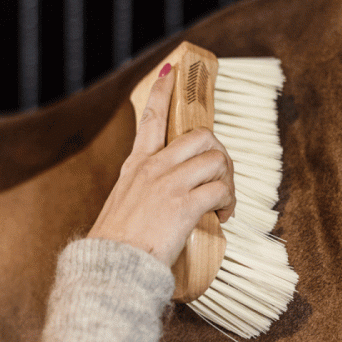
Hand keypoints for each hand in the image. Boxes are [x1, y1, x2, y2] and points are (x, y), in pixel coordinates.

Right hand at [87, 65, 235, 266]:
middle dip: (219, 151)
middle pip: (202, 136)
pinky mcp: (184, 205)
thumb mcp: (125, 200)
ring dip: (228, 179)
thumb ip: (146, 185)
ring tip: (223, 200)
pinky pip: (221, 191)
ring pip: (217, 160)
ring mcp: (169, 183)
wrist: (111, 269)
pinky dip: (229, 202)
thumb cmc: (119, 240)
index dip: (163, 91)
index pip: (152, 117)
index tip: (173, 72)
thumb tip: (171, 186)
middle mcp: (154, 167)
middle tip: (221, 174)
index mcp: (138, 164)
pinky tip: (222, 216)